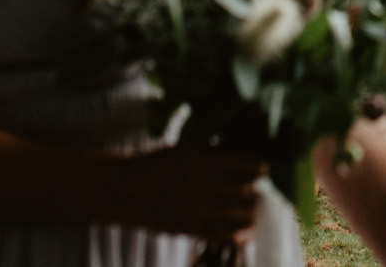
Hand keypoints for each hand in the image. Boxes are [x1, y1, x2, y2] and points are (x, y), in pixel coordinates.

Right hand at [124, 146, 265, 238]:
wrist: (122, 190)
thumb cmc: (153, 165)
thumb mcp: (182, 150)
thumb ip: (209, 153)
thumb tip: (236, 154)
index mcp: (199, 162)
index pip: (241, 164)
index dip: (257, 167)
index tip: (263, 169)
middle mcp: (200, 187)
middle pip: (243, 191)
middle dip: (253, 190)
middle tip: (256, 190)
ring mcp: (194, 211)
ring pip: (236, 215)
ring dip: (249, 212)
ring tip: (252, 209)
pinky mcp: (187, 229)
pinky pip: (220, 236)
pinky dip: (238, 235)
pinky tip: (247, 233)